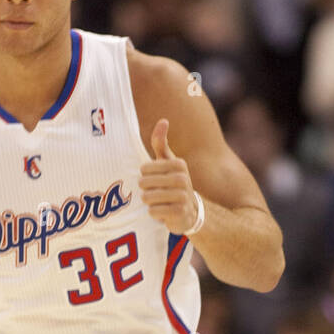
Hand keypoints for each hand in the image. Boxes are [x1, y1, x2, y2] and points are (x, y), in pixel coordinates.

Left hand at [139, 119, 200, 234]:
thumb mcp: (167, 162)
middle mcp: (183, 178)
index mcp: (179, 164)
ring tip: (157, 202)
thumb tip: (163, 120)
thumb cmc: (172, 183)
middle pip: (144, 183)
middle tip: (155, 193)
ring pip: (148, 197)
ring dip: (148, 202)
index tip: (155, 180)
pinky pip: (153, 211)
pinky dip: (153, 213)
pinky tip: (162, 213)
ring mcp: (182, 196)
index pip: (144, 169)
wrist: (189, 211)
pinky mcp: (180, 212)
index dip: (144, 176)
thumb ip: (161, 143)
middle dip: (145, 190)